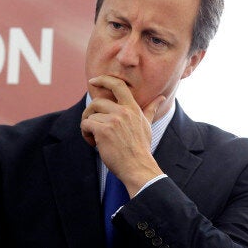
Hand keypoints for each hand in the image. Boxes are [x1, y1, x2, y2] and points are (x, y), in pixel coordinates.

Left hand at [80, 75, 165, 196]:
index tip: (93, 81)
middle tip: (90, 125)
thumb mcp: (147, 125)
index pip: (118, 85)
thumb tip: (162, 97)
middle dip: (89, 113)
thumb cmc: (141, 148)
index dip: (103, 79)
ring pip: (90, 116)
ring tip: (94, 139)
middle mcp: (123, 112)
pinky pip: (86, 124)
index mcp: (133, 108)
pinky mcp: (103, 130)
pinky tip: (93, 143)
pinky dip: (85, 134)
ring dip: (88, 127)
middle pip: (97, 102)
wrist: (138, 167)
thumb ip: (151, 109)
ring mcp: (113, 120)